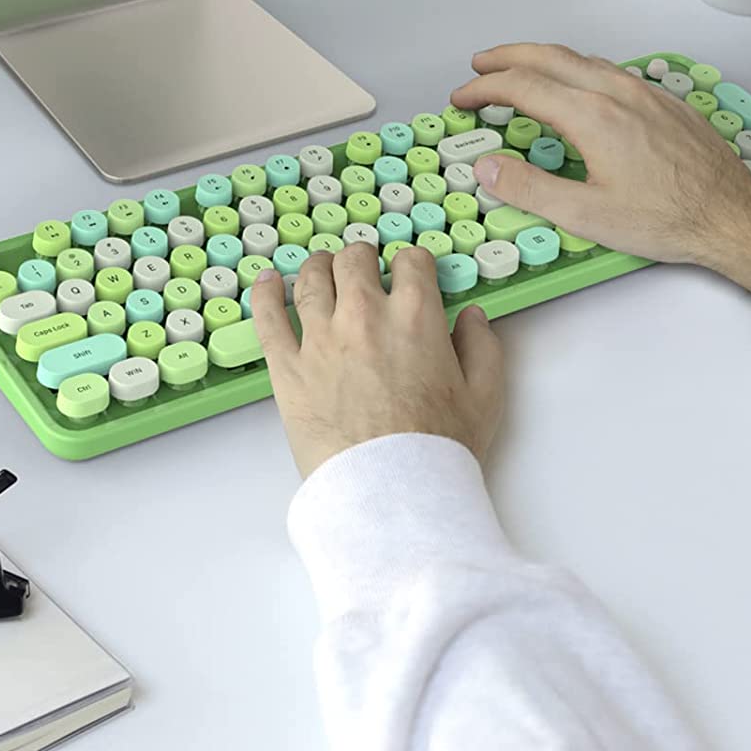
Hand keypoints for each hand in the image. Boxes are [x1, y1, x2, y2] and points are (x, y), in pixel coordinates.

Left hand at [250, 243, 503, 479]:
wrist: (390, 491)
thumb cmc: (439, 449)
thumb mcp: (485, 397)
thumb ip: (483, 348)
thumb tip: (472, 317)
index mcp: (415, 315)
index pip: (411, 261)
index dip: (413, 264)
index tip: (411, 274)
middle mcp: (365, 314)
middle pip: (355, 261)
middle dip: (362, 259)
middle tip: (363, 268)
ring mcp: (321, 338)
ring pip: (312, 280)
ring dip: (319, 267)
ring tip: (321, 268)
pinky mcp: (288, 367)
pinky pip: (268, 318)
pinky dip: (266, 294)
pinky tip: (268, 282)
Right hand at [450, 43, 750, 295]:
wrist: (732, 215)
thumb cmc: (666, 218)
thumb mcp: (587, 215)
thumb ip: (529, 188)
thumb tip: (487, 168)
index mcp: (592, 115)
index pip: (523, 85)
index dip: (484, 88)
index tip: (462, 97)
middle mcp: (616, 91)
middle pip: (549, 56)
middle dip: (507, 56)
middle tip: (479, 65)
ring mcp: (643, 91)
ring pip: (581, 58)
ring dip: (541, 59)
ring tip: (519, 71)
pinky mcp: (662, 99)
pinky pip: (608, 69)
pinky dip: (576, 68)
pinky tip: (576, 86)